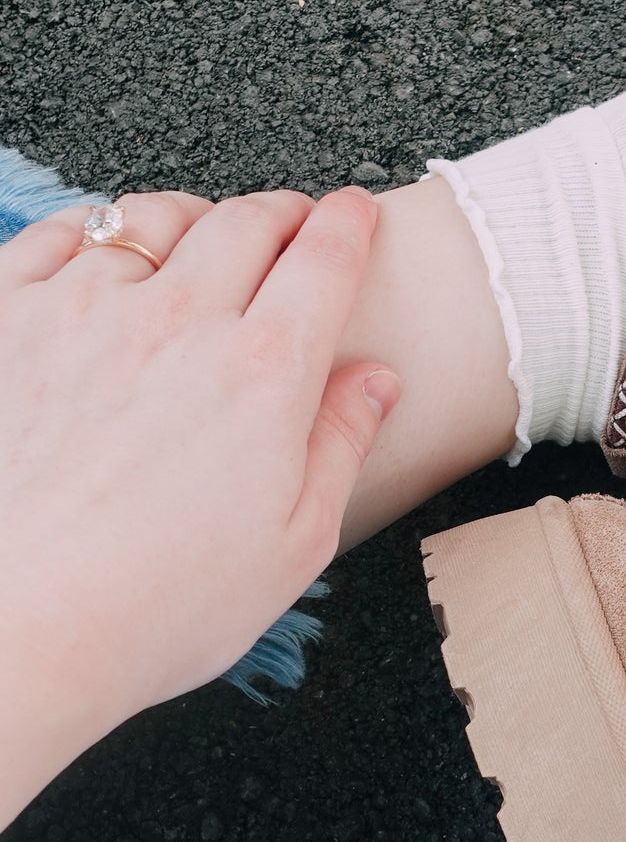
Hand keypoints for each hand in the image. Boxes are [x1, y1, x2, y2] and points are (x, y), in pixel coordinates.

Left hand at [0, 187, 399, 823]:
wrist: (22, 627)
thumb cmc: (154, 605)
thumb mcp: (294, 543)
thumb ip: (340, 445)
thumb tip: (375, 382)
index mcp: (265, 371)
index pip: (326, 258)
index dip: (349, 225)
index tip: (355, 215)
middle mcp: (181, 320)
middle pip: (247, 221)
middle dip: (282, 214)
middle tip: (292, 226)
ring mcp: (87, 310)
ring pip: (153, 217)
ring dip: (192, 217)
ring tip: (201, 234)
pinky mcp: (10, 318)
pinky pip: (60, 234)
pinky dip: (93, 228)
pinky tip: (102, 250)